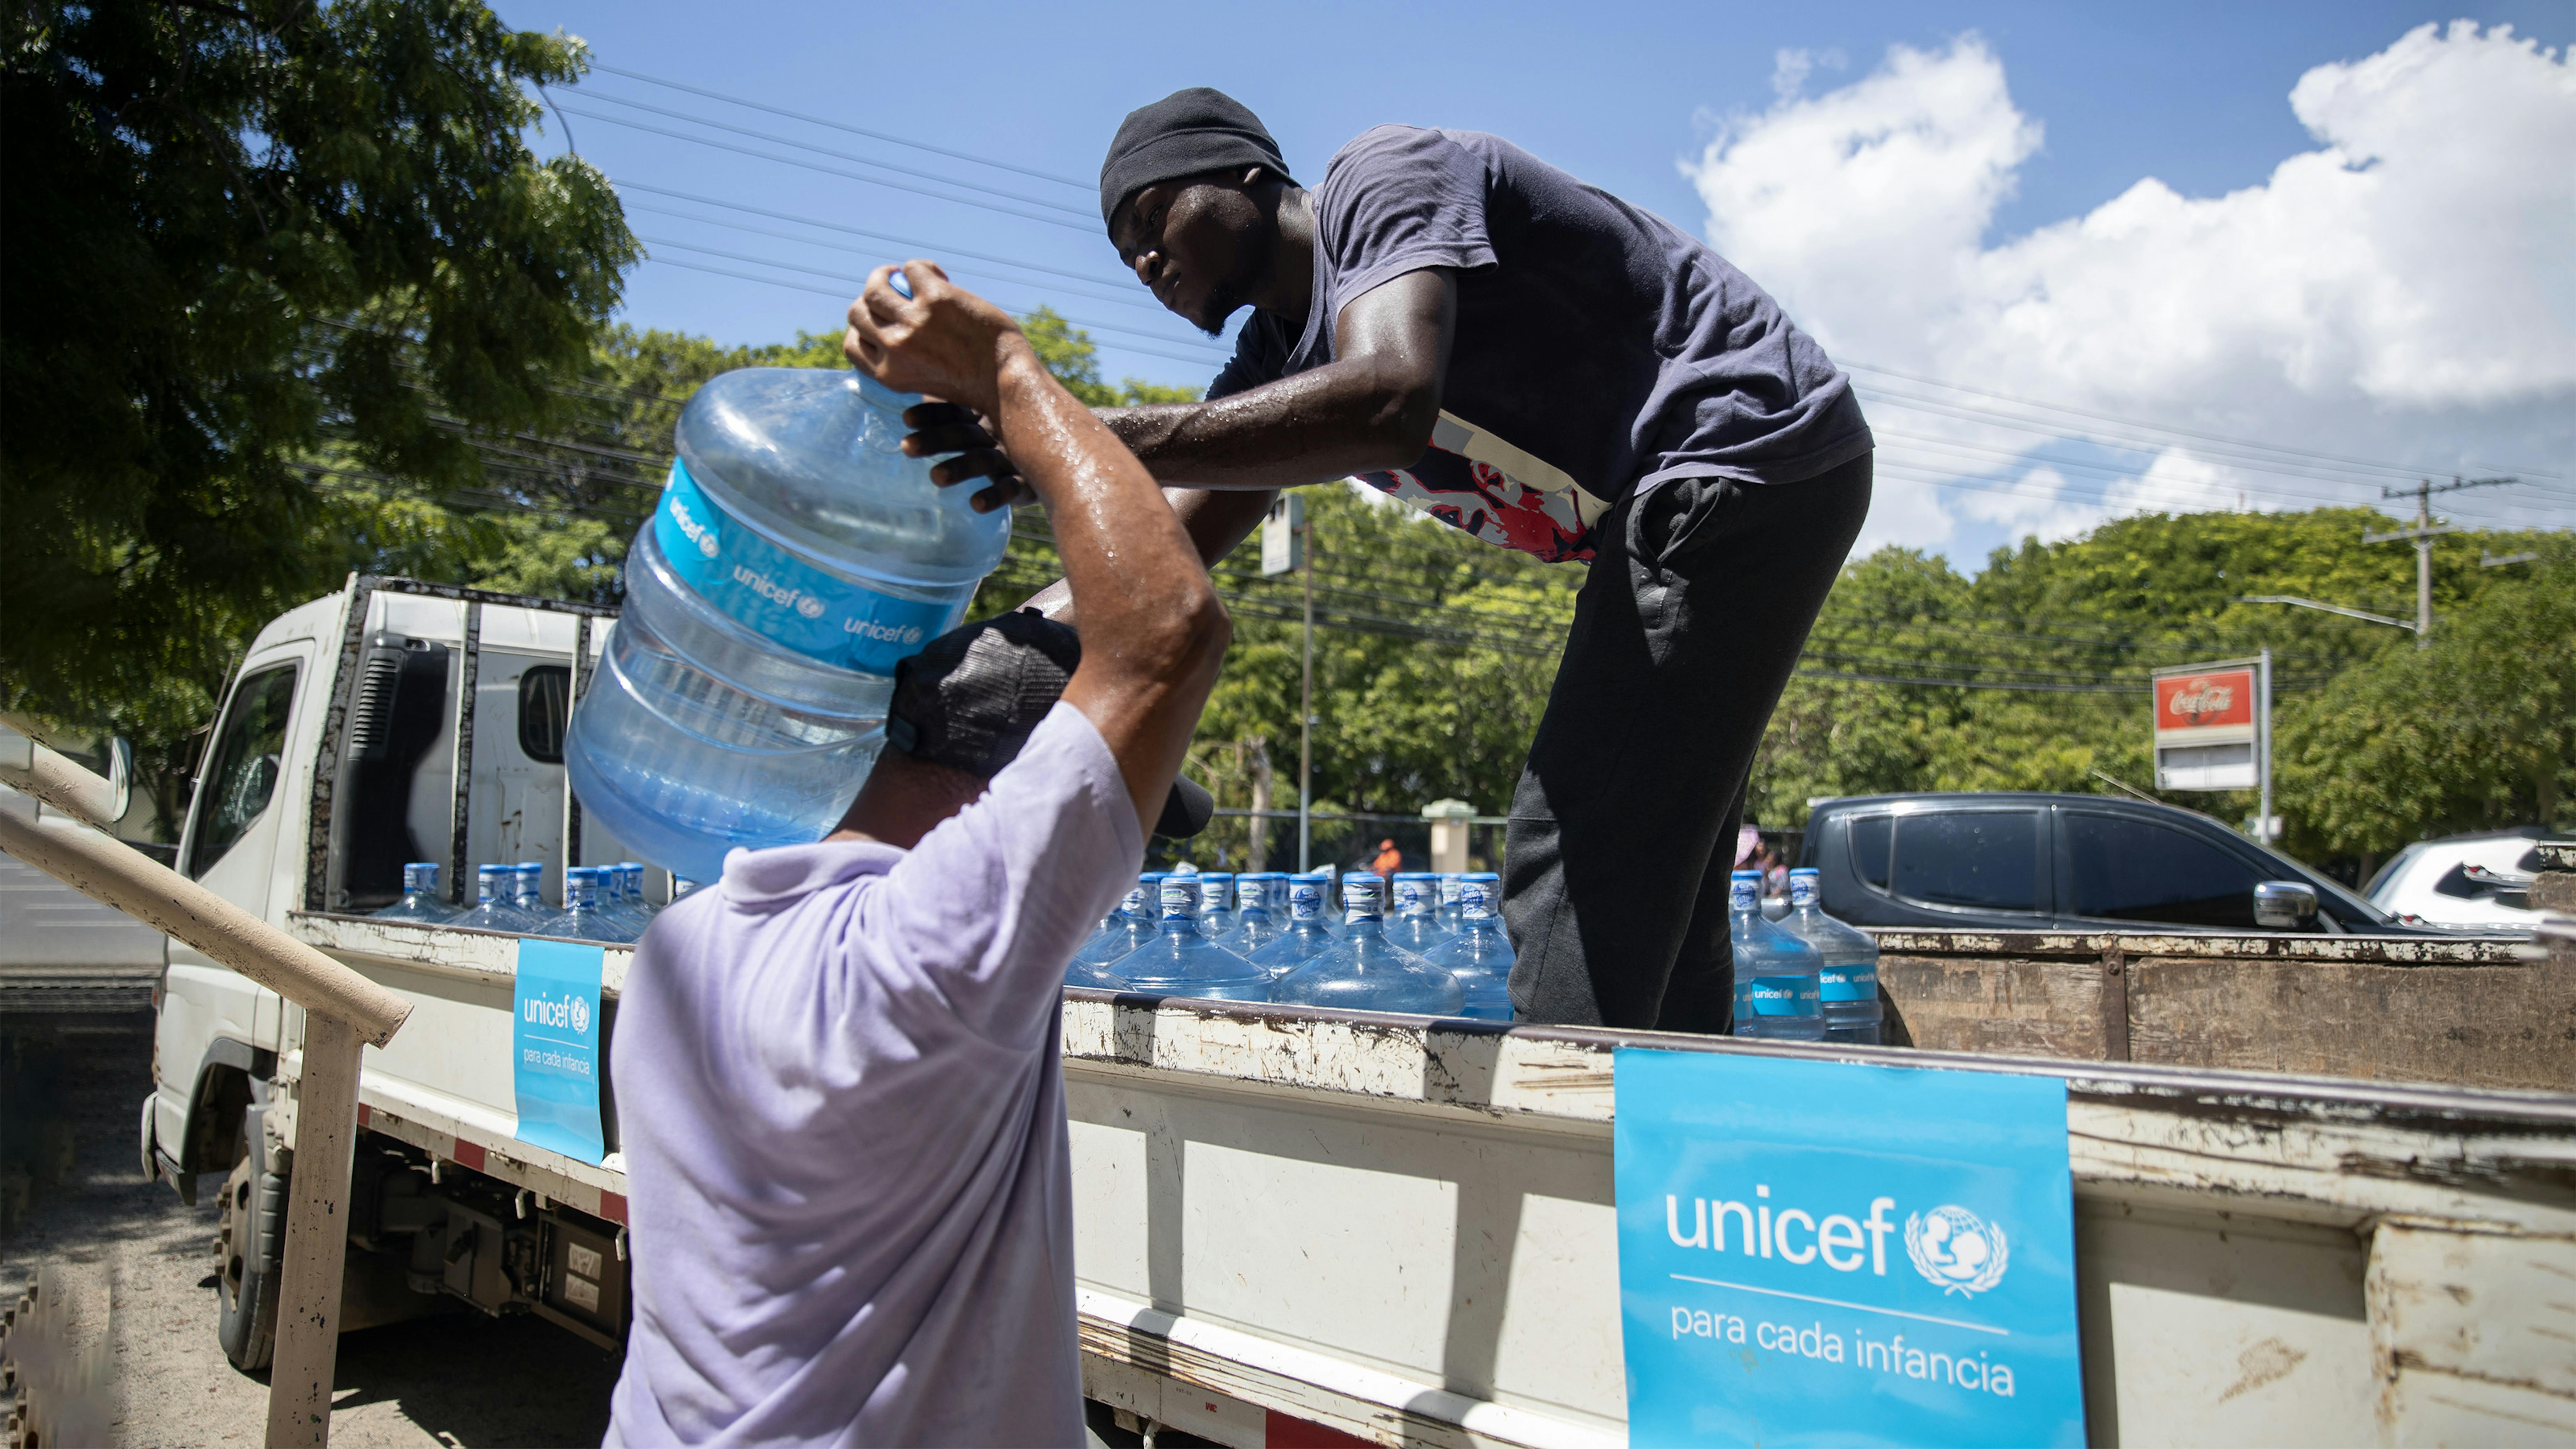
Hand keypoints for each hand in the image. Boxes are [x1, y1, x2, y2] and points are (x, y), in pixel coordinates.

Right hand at [841, 261, 1019, 417]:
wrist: (1007, 380)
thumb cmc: (973, 383)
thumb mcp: (924, 383)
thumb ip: (901, 363)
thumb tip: (885, 331)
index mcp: (888, 374)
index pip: (851, 345)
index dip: (860, 328)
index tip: (876, 320)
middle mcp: (895, 347)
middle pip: (858, 312)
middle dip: (868, 299)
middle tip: (889, 291)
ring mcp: (914, 321)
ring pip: (875, 287)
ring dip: (883, 274)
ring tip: (900, 274)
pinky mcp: (937, 298)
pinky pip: (913, 269)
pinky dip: (920, 267)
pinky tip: (937, 275)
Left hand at [900, 401, 1037, 512]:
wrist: (1063, 456)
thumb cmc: (1006, 437)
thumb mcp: (979, 421)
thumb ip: (952, 412)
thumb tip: (918, 393)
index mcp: (983, 416)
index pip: (955, 410)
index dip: (932, 414)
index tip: (906, 419)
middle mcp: (997, 434)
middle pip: (963, 433)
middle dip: (936, 439)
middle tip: (906, 447)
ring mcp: (1013, 458)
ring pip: (983, 460)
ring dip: (960, 468)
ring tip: (935, 478)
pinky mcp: (1028, 484)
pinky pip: (1010, 489)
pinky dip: (994, 496)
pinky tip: (975, 504)